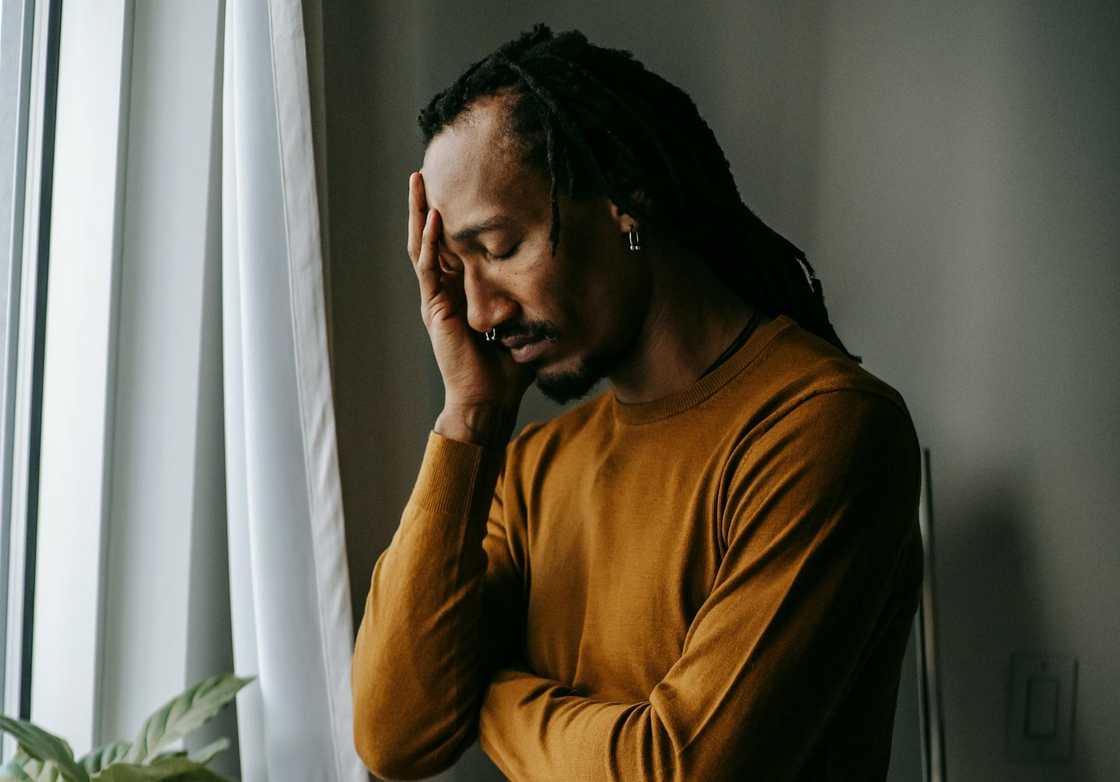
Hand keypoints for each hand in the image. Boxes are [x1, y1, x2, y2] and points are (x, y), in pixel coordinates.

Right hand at [407, 171, 534, 412]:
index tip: (458, 188)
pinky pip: (428, 267)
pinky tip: (434, 217)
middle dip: (426, 204)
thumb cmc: (507, 368)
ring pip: (422, 245)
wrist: (489, 399)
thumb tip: (563, 274)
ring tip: (419, 181)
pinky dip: (431, 241)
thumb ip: (533, 298)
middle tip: (425, 172)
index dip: (452, 217)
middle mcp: (444, 290)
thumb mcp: (525, 321)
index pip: (453, 245)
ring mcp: (436, 297)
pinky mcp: (434, 307)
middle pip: (431, 237)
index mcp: (461, 291)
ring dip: (420, 212)